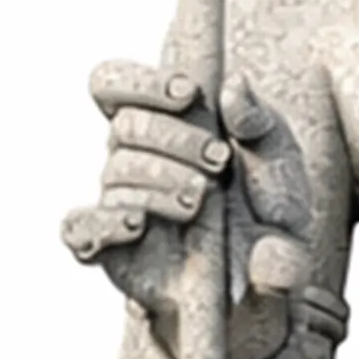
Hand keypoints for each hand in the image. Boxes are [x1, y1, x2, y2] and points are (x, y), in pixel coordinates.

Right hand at [61, 62, 310, 353]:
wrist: (269, 276)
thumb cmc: (269, 204)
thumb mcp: (278, 158)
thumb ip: (257, 121)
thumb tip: (233, 87)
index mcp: (162, 124)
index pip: (116, 85)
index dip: (140, 81)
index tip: (187, 93)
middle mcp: (133, 159)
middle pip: (126, 127)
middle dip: (175, 138)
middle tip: (219, 160)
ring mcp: (120, 204)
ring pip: (115, 174)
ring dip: (161, 181)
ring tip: (201, 203)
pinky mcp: (113, 251)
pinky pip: (80, 231)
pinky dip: (102, 223)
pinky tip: (137, 224)